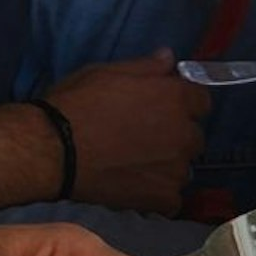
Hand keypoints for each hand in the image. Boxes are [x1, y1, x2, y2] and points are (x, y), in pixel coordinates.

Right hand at [51, 55, 210, 214]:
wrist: (54, 150)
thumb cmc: (76, 104)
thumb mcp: (107, 73)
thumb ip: (145, 67)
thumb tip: (169, 58)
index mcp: (174, 98)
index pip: (201, 101)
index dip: (183, 103)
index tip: (163, 107)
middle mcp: (184, 133)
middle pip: (193, 136)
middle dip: (175, 135)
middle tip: (142, 137)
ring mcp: (177, 169)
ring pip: (182, 167)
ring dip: (167, 165)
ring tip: (134, 164)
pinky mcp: (165, 198)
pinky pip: (172, 197)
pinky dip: (158, 193)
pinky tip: (134, 186)